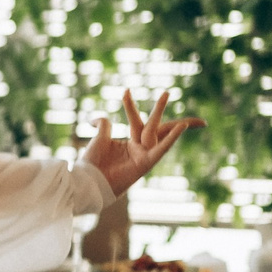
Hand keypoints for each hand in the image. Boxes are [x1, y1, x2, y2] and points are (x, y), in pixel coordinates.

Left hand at [81, 90, 202, 196]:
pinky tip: (182, 127)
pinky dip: (172, 139)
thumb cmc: (93, 164)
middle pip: (156, 125)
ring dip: (158, 112)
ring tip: (164, 94)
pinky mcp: (146, 164)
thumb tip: (96, 119)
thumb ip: (103, 125)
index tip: (126, 89)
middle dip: (160, 108)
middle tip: (166, 91)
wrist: (89, 182)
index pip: (137, 120)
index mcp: (131, 142)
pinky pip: (161, 150)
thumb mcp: (99, 138)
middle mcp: (141, 148)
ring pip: (155, 130)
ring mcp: (145, 155)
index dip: (130, 105)